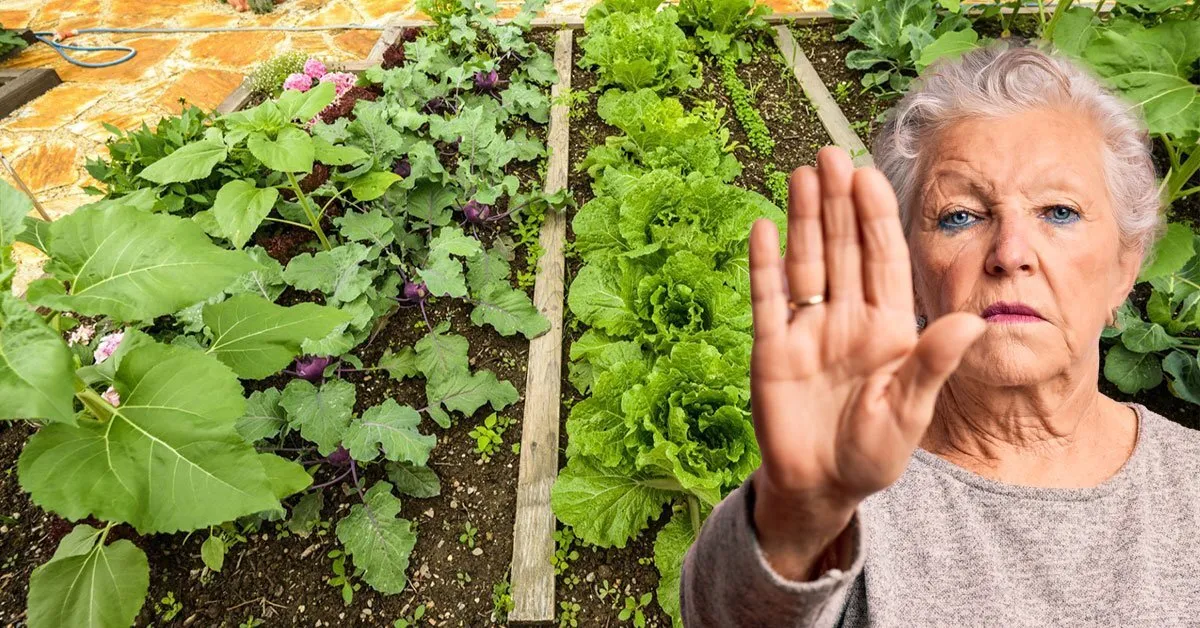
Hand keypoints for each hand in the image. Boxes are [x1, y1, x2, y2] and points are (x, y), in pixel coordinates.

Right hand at [747, 147, 983, 556]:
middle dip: (838, 202)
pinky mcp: (771, 349)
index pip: (882, 260)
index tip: (868, 175)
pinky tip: (764, 228)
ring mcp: (807, 330)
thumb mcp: (911, 412)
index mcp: (888, 327)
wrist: (821, 487)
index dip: (875, 217)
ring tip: (800, 174)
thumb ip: (933, 364)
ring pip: (806, 263)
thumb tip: (974, 322)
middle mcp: (847, 318)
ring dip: (803, 220)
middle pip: (842, 249)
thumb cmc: (872, 453)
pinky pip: (767, 299)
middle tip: (830, 154)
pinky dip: (764, 265)